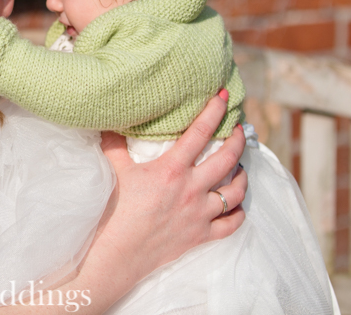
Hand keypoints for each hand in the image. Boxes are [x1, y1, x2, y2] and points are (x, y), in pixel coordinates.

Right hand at [56, 89, 246, 312]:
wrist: (118, 253)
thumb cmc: (114, 211)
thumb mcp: (115, 171)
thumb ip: (114, 145)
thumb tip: (108, 122)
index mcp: (172, 170)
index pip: (199, 133)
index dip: (214, 112)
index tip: (223, 96)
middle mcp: (192, 189)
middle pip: (227, 159)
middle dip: (238, 140)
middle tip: (240, 128)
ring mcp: (200, 214)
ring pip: (235, 192)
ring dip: (242, 176)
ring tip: (241, 167)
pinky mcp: (202, 235)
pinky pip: (231, 224)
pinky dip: (238, 213)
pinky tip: (236, 205)